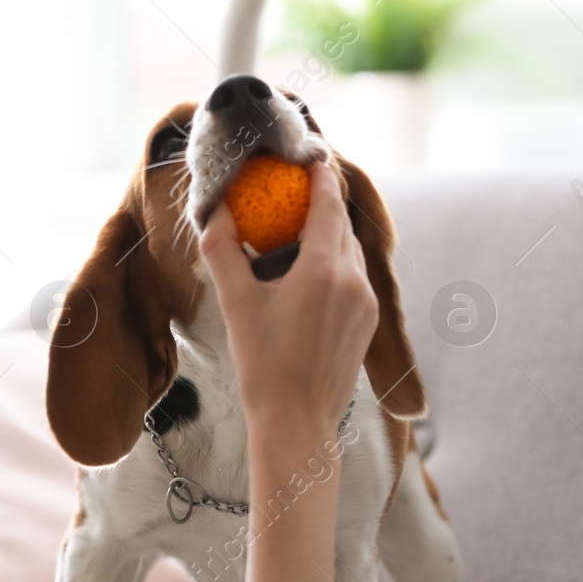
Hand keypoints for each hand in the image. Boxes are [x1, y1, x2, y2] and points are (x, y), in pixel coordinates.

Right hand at [200, 161, 378, 440]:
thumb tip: (213, 209)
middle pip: (342, 224)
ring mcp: (367, 303)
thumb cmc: (262, 365)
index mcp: (326, 269)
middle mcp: (355, 280)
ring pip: (351, 252)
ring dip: (330, 236)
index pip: (329, 203)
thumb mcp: (236, 303)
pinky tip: (310, 275)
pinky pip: (355, 278)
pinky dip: (336, 265)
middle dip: (323, 204)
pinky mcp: (369, 323)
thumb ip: (223, 250)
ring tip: (301, 232)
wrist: (297, 423)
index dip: (319, 175)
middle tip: (296, 192)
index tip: (307, 158)